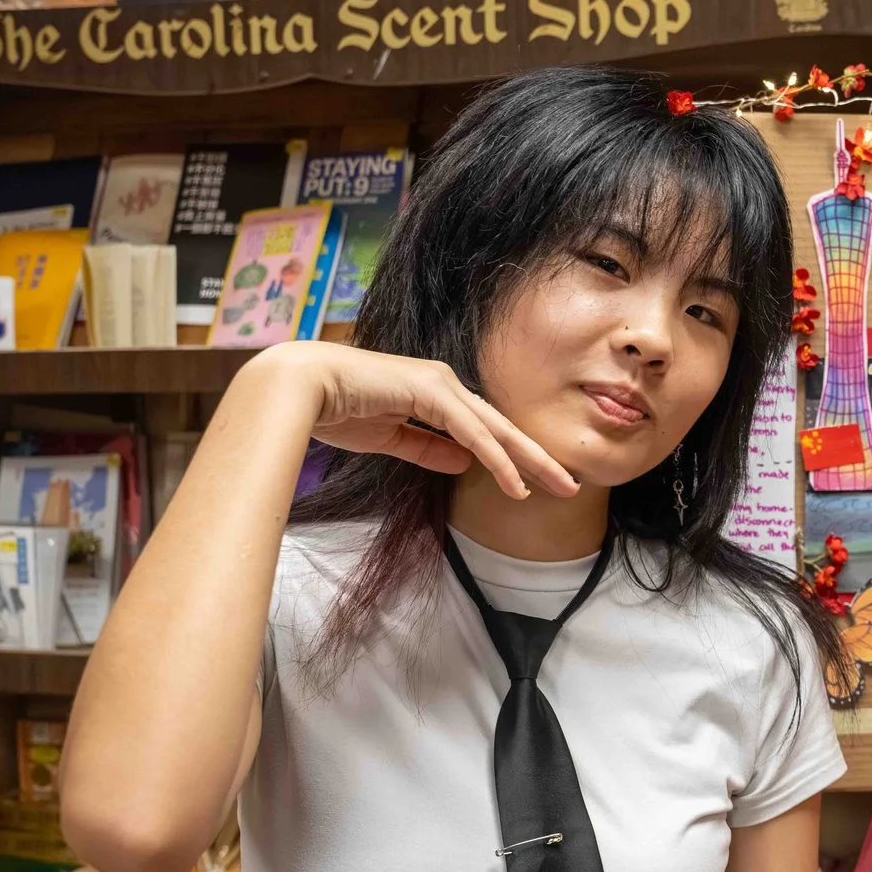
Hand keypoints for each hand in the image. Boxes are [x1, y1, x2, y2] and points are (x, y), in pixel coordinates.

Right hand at [255, 341, 578, 499]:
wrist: (300, 388)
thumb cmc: (337, 409)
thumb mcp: (391, 438)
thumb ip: (427, 448)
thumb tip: (463, 464)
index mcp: (436, 395)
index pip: (486, 430)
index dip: (515, 457)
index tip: (540, 482)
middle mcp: (445, 385)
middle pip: (502, 428)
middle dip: (538, 458)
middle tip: (571, 484)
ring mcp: (440, 385)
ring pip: (496, 429)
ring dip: (530, 460)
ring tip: (560, 486)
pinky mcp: (430, 392)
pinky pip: (472, 432)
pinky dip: (496, 459)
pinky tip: (515, 482)